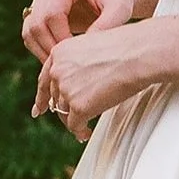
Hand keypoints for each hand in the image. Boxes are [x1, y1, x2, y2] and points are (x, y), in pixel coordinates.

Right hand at [21, 0, 134, 64]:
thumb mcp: (120, 9)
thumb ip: (105, 25)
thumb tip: (82, 48)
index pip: (52, 13)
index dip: (61, 38)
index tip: (77, 54)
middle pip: (36, 23)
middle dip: (50, 47)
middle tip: (68, 64)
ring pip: (29, 30)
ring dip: (42, 51)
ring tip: (63, 64)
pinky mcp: (36, 11)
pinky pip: (29, 35)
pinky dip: (39, 50)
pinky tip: (57, 59)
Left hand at [32, 22, 153, 141]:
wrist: (139, 54)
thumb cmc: (126, 46)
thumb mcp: (93, 45)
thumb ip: (79, 61)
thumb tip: (80, 78)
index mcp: (60, 52)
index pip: (45, 78)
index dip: (42, 96)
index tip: (40, 108)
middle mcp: (58, 70)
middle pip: (56, 97)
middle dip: (64, 109)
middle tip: (73, 118)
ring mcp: (66, 89)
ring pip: (64, 113)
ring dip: (74, 121)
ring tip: (84, 127)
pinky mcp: (78, 106)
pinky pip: (74, 125)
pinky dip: (80, 131)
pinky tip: (86, 133)